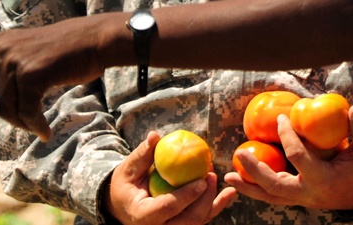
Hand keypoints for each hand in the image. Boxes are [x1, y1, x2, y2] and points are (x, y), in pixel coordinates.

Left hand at [0, 16, 113, 147]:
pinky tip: (46, 130)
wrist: (97, 40)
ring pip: (5, 109)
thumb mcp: (33, 56)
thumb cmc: (71, 51)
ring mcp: (12, 60)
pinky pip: (25, 113)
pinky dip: (35, 125)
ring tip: (40, 121)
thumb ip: (9, 73)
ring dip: (23, 122)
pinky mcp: (29, 73)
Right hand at [106, 132, 236, 224]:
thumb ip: (142, 155)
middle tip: (212, 175)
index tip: (202, 181)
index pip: (167, 208)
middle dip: (204, 199)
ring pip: (198, 221)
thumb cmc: (125, 185)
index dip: (186, 197)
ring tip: (218, 178)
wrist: (122, 205)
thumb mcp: (128, 169)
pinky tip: (230, 193)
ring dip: (212, 201)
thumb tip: (155, 136)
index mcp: (143, 215)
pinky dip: (217, 205)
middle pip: (188, 220)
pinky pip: (202, 218)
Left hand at [226, 104, 352, 210]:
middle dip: (255, 170)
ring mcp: (301, 199)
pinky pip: (272, 196)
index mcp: (324, 180)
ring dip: (248, 187)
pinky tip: (241, 180)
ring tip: (229, 175)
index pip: (298, 158)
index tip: (280, 119)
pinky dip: (256, 189)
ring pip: (269, 196)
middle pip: (274, 185)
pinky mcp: (297, 199)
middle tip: (240, 152)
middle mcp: (309, 194)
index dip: (287, 137)